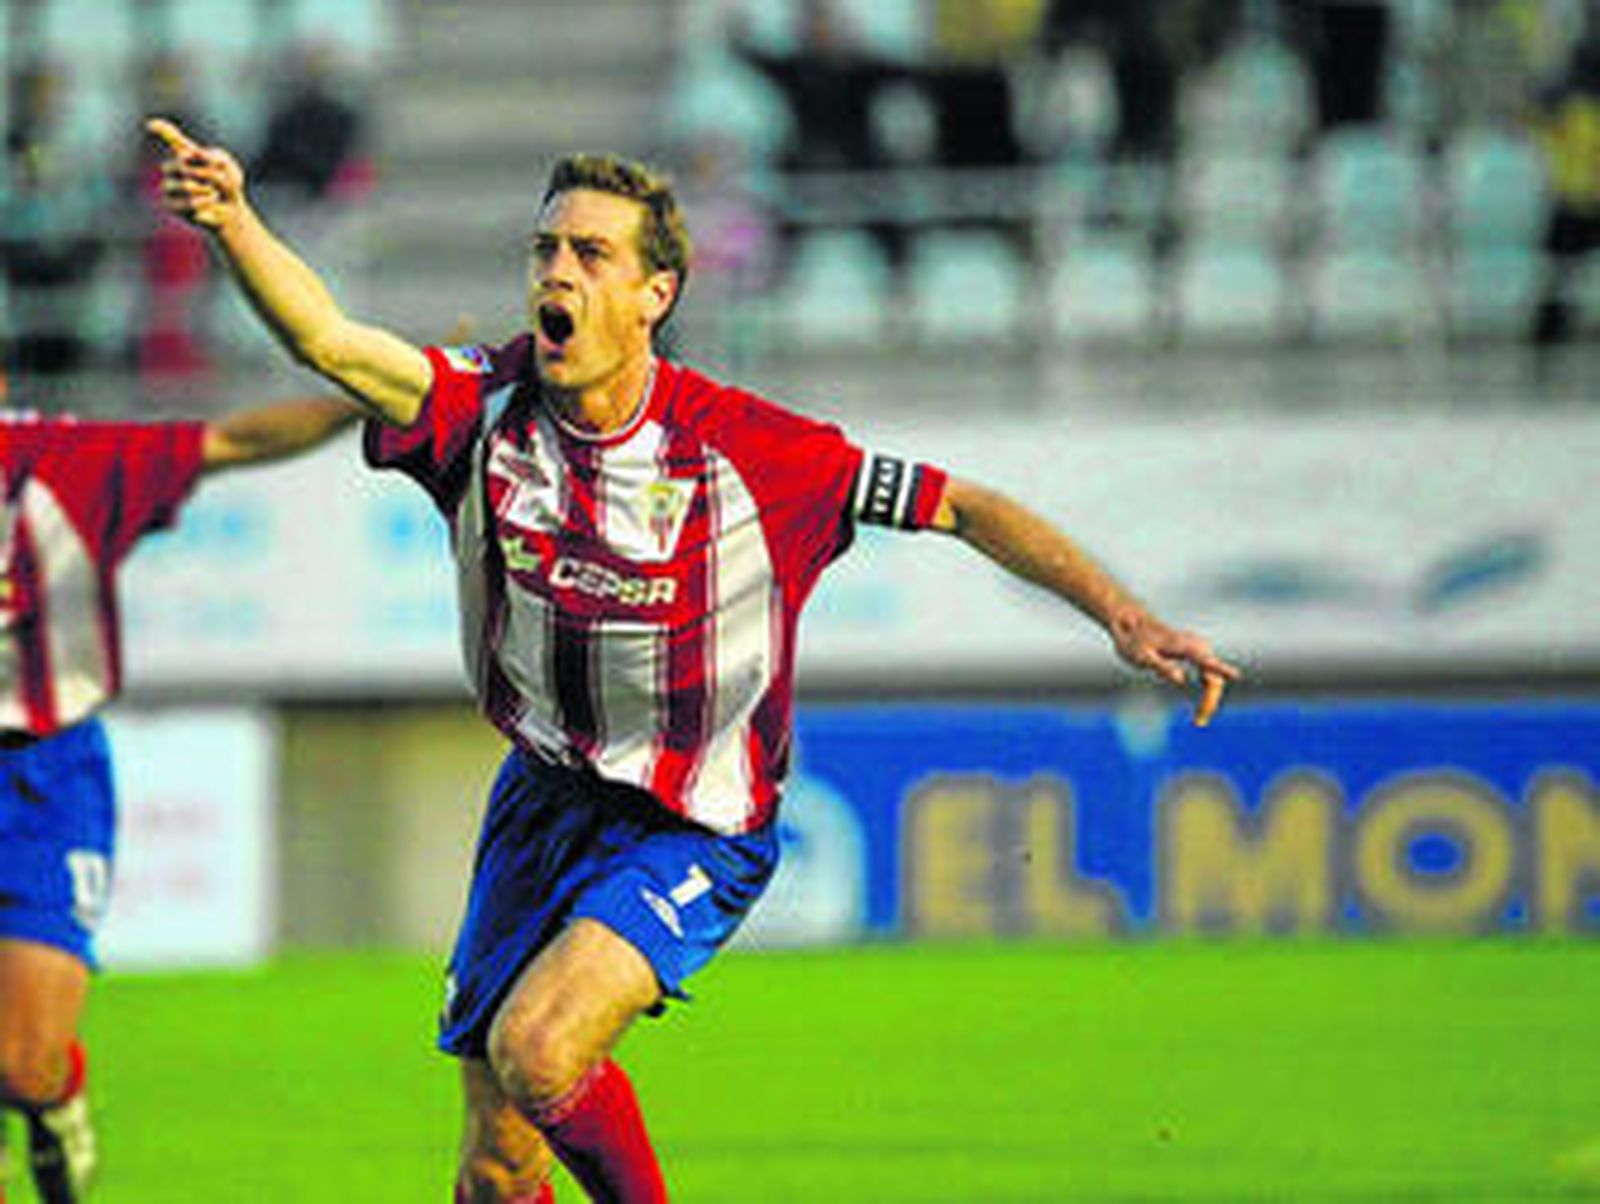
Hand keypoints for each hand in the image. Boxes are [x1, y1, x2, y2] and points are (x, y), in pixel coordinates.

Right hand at [145, 117, 245, 229]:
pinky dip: (202, 201)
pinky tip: (210, 200)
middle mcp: (173, 167)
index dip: (163, 130)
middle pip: (182, 163)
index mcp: (186, 154)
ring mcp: (168, 185)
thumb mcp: (228, 168)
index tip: (153, 124)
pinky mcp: (169, 204)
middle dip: (207, 173)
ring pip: (185, 185)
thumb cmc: (226, 186)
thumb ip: (216, 157)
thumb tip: (196, 154)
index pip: (172, 138)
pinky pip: (185, 201)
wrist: (229, 209)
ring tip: (214, 192)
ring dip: (207, 189)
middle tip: (220, 179)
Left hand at [1109, 611, 1240, 727]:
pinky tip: (1201, 707)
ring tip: (1199, 720)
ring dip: (1210, 697)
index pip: (1206, 659)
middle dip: (1210, 699)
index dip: (1221, 668)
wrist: (1129, 620)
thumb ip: (1162, 667)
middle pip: (1213, 675)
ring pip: (1213, 676)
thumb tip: (1181, 679)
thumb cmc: (1134, 641)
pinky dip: (1207, 690)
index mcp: (1182, 646)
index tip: (1236, 674)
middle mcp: (1193, 645)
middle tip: (1199, 721)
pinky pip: (1209, 673)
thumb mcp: (1143, 658)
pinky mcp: (1193, 651)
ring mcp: (1195, 647)